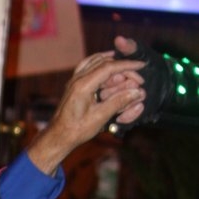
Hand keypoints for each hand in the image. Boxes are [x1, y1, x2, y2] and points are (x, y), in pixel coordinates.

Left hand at [26, 47, 144, 174]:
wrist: (58, 137)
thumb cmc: (76, 130)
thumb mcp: (100, 117)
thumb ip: (119, 102)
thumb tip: (137, 92)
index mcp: (83, 86)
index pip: (109, 67)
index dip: (127, 65)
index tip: (142, 66)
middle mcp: (77, 79)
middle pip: (104, 62)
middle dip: (122, 66)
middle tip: (137, 74)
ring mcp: (74, 80)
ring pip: (95, 61)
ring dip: (112, 61)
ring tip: (126, 65)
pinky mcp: (73, 84)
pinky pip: (87, 65)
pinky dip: (100, 62)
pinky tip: (107, 64)